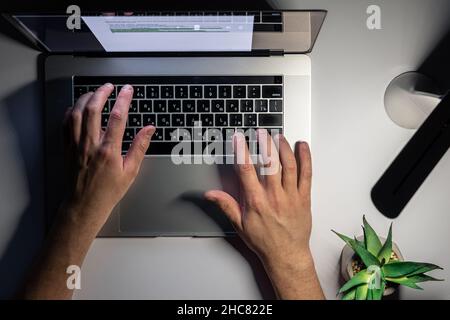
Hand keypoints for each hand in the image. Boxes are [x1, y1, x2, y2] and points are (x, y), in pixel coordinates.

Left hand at [62, 83, 154, 233]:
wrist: (84, 205)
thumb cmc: (108, 191)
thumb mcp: (130, 171)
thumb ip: (139, 147)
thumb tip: (149, 129)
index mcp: (108, 150)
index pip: (117, 117)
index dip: (123, 99)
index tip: (127, 90)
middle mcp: (90, 145)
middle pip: (93, 110)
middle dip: (102, 93)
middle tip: (110, 86)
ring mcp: (76, 146)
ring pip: (76, 114)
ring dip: (85, 99)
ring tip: (94, 93)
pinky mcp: (67, 149)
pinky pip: (65, 124)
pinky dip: (71, 112)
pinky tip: (77, 108)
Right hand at [205, 130, 323, 298]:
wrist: (286, 255)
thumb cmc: (264, 241)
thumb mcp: (239, 224)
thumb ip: (226, 205)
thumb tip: (210, 194)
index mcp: (256, 201)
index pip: (246, 170)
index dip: (241, 151)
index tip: (239, 138)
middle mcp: (274, 196)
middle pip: (269, 163)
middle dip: (265, 143)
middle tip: (261, 131)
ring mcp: (291, 196)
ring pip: (288, 165)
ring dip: (283, 147)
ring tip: (278, 136)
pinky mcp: (304, 197)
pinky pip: (307, 174)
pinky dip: (305, 158)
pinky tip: (301, 146)